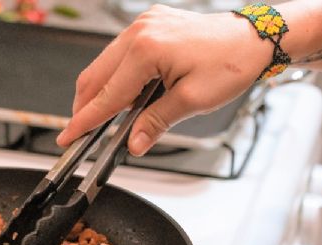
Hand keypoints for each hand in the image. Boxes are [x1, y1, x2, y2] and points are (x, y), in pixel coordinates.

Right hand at [56, 5, 270, 155]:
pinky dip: (115, 76)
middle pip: (95, 76)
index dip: (85, 121)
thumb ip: (155, 122)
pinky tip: (123, 95)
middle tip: (79, 133)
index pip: (106, 95)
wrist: (254, 38)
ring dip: (100, 92)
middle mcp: (139, 31)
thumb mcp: (191, 102)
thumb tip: (133, 143)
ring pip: (104, 64)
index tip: (68, 137)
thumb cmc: (231, 63)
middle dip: (84, 107)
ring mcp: (143, 24)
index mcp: (146, 49)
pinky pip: (119, 53)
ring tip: (102, 119)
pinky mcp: (150, 24)